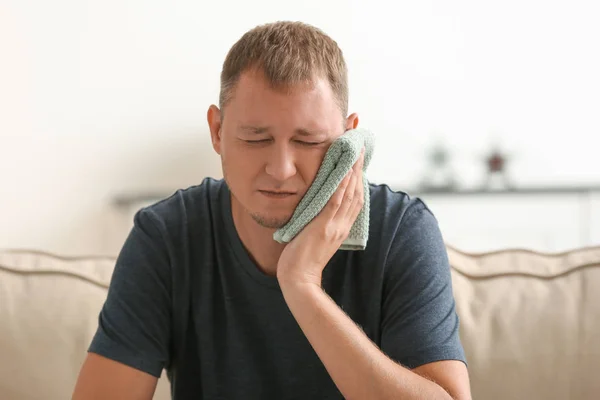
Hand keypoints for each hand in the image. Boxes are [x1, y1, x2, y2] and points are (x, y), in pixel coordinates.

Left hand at [277, 149, 364, 287]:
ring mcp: (334, 227)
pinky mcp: (323, 228)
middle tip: (360, 149)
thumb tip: (315, 207)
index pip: (355, 200)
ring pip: (348, 194)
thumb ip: (320, 223)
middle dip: (358, 170)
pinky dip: (340, 186)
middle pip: (356, 193)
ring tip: (354, 153)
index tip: (357, 162)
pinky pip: (335, 203)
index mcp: (341, 228)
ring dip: (352, 172)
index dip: (357, 180)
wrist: (298, 280)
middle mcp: (342, 226)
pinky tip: (342, 172)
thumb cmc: (301, 260)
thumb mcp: (315, 237)